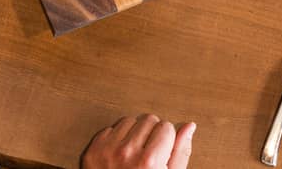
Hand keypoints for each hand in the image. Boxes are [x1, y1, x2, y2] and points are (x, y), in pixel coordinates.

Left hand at [82, 114, 196, 168]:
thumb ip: (180, 152)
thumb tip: (188, 126)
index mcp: (149, 162)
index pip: (166, 126)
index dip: (166, 141)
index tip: (162, 153)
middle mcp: (127, 153)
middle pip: (148, 119)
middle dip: (151, 133)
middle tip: (147, 155)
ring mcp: (107, 150)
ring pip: (129, 120)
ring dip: (133, 134)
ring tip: (134, 156)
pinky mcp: (92, 150)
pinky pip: (110, 129)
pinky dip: (116, 139)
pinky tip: (120, 156)